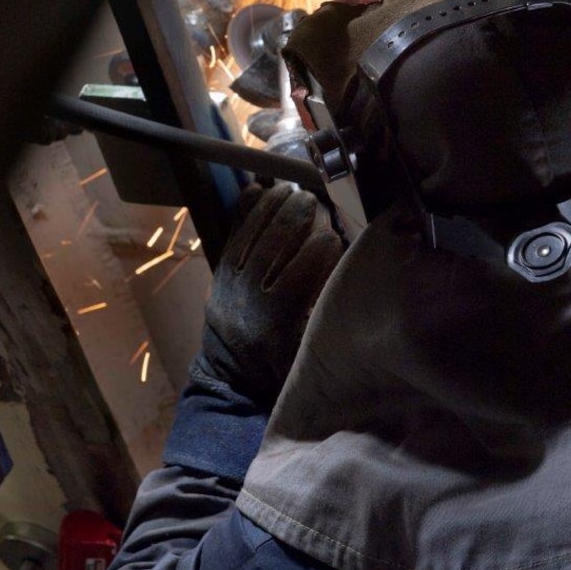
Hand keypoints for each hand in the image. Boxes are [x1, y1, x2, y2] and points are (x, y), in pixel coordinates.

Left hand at [197, 183, 343, 406]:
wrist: (231, 380)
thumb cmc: (283, 367)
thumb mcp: (309, 351)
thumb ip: (327, 313)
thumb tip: (351, 269)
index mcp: (276, 318)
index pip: (302, 269)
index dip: (323, 246)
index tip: (337, 237)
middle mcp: (249, 296)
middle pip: (275, 242)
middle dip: (297, 216)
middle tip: (316, 201)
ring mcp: (229, 281)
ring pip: (251, 232)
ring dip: (272, 206)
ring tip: (292, 190)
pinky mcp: (219, 273)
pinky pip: (232, 233)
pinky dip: (245, 211)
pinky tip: (258, 189)